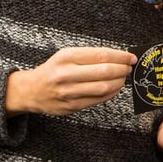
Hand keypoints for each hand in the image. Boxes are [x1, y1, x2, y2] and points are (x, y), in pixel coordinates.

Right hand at [6, 47, 135, 115]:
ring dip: (119, 82)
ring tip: (123, 77)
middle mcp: (66, 74)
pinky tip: (115, 87)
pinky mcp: (72, 106)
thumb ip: (91, 55)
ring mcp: (69, 92)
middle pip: (105, 71)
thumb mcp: (67, 55)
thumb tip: (120, 57)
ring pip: (104, 87)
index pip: (101, 55)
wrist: (31, 90)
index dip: (121, 56)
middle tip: (129, 67)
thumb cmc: (54, 70)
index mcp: (66, 57)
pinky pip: (99, 99)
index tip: (131, 57)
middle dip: (122, 69)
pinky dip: (112, 93)